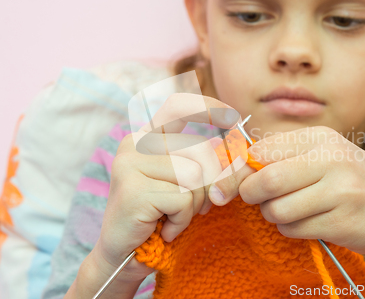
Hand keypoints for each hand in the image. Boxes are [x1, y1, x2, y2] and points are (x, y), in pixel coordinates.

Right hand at [93, 93, 240, 281]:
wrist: (125, 256)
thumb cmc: (160, 216)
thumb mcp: (187, 184)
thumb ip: (208, 164)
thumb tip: (239, 151)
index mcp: (145, 137)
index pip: (178, 108)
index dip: (208, 108)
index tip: (233, 117)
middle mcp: (134, 144)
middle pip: (200, 150)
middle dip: (210, 184)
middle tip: (193, 207)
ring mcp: (130, 164)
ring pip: (194, 176)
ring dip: (193, 206)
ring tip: (171, 218)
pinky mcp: (133, 189)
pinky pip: (183, 199)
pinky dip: (182, 220)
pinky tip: (164, 229)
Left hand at [212, 125, 364, 258]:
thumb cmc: (348, 181)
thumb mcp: (321, 157)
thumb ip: (281, 158)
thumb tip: (232, 169)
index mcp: (320, 137)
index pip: (262, 150)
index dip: (238, 169)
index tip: (230, 182)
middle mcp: (332, 158)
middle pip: (267, 179)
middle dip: (250, 194)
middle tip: (255, 198)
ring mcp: (341, 190)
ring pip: (277, 209)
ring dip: (273, 215)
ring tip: (291, 210)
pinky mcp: (342, 220)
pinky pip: (293, 229)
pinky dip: (290, 229)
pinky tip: (309, 222)